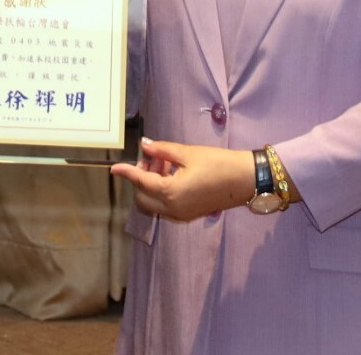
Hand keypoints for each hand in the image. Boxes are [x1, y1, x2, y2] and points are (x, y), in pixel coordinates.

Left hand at [109, 139, 254, 221]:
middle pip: (142, 198)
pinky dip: (161, 193)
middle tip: (152, 158)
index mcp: (171, 193)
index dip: (127, 173)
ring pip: (153, 204)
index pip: (140, 182)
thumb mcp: (188, 153)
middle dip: (141, 178)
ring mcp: (181, 215)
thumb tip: (144, 145)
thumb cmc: (218, 163)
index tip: (115, 168)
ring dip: (151, 186)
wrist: (245, 180)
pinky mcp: (189, 215)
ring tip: (164, 164)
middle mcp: (173, 208)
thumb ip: (162, 151)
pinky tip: (172, 175)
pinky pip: (165, 206)